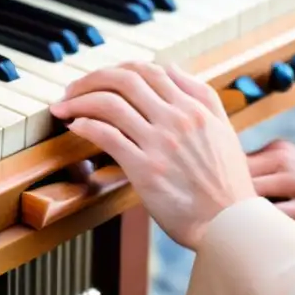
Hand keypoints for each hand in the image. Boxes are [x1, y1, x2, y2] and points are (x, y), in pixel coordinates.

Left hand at [49, 63, 255, 250]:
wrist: (231, 226)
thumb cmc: (227, 184)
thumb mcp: (224, 130)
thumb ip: (201, 96)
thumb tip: (171, 68)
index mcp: (195, 108)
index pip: (150, 70)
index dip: (118, 69)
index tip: (101, 79)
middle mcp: (177, 119)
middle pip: (125, 80)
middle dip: (91, 79)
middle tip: (72, 90)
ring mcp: (160, 143)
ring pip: (110, 104)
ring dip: (79, 100)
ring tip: (63, 108)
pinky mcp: (145, 170)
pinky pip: (107, 136)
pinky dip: (85, 125)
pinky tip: (76, 126)